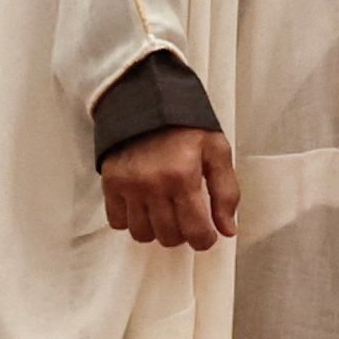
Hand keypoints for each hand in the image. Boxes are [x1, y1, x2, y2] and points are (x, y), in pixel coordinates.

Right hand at [100, 126, 240, 250]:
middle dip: (182, 234)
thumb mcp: (217, 150)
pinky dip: (130, 220)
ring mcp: (129, 185)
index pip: (195, 232)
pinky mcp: (111, 182)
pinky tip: (143, 205)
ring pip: (142, 234)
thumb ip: (226, 192)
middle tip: (186, 217)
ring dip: (156, 229)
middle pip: (169, 237)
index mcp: (183, 176)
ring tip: (164, 212)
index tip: (206, 234)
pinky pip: (117, 222)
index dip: (204, 240)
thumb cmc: (185, 125)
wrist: (147, 99)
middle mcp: (153, 184)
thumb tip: (227, 229)